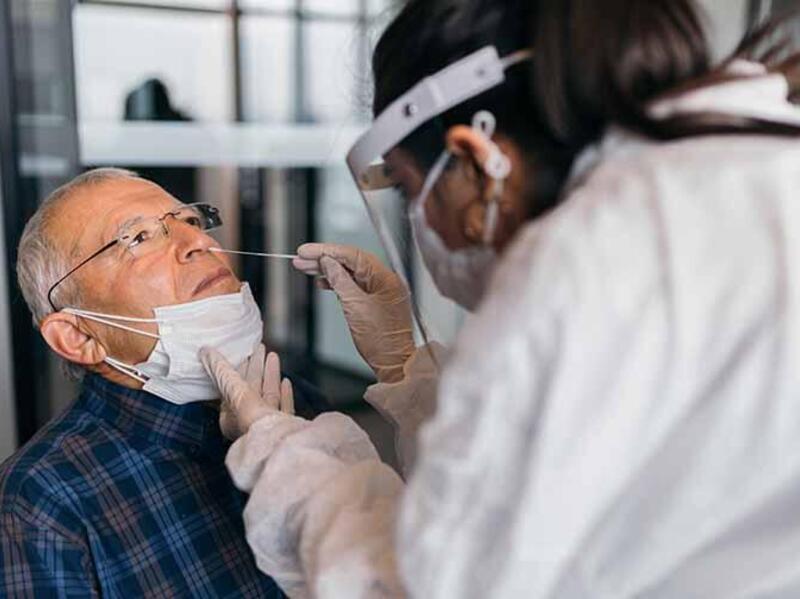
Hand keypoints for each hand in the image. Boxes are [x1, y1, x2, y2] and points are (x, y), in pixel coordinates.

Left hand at [200, 344, 294, 439]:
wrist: (281, 441)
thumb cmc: (253, 420)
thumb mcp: (232, 390)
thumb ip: (221, 371)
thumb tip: (205, 352)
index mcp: (232, 418)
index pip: (233, 388)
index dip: (238, 369)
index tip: (243, 354)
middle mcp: (249, 423)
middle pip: (252, 390)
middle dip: (256, 368)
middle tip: (259, 348)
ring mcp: (269, 425)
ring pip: (269, 395)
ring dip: (270, 374)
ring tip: (272, 356)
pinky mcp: (287, 427)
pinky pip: (283, 407)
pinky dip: (284, 394)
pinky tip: (286, 382)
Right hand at [294, 243, 415, 383]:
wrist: (394, 363)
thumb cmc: (381, 342)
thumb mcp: (354, 308)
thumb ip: (340, 281)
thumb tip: (328, 262)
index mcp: (385, 278)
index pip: (352, 254)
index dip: (327, 250)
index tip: (307, 251)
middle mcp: (385, 280)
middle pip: (351, 261)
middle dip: (324, 259)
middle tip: (301, 259)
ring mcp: (381, 290)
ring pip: (350, 272)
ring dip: (328, 270)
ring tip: (305, 268)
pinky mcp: (375, 300)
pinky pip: (354, 285)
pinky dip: (337, 282)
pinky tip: (322, 282)